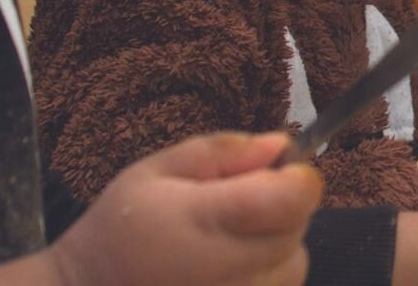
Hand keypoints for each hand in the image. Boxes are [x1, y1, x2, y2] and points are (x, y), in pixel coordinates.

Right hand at [46, 132, 319, 285]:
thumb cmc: (119, 230)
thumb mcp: (154, 171)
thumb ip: (222, 152)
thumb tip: (280, 145)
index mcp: (205, 221)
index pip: (292, 198)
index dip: (297, 177)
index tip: (278, 169)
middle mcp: (229, 270)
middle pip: (297, 228)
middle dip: (282, 207)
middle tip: (237, 204)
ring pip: (294, 263)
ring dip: (276, 244)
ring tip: (227, 240)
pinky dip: (265, 274)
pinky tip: (226, 269)